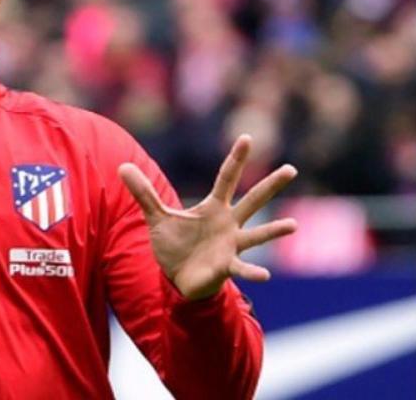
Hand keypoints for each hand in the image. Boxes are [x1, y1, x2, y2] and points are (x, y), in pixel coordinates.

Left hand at [118, 135, 297, 299]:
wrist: (179, 277)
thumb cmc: (175, 245)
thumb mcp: (157, 216)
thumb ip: (143, 192)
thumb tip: (123, 166)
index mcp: (213, 208)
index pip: (227, 178)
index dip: (236, 159)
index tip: (246, 137)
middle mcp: (228, 223)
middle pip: (252, 200)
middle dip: (270, 185)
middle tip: (291, 169)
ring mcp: (231, 245)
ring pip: (257, 235)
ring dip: (274, 231)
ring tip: (292, 225)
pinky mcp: (227, 267)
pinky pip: (242, 269)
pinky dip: (252, 272)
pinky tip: (264, 275)